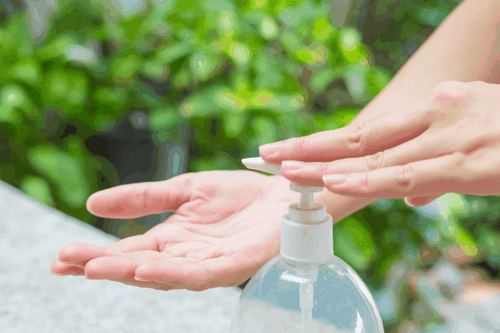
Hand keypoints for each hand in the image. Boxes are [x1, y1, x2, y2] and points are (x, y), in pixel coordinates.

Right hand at [50, 170, 298, 290]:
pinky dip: (171, 272)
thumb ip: (144, 198)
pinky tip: (146, 267)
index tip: (61, 256)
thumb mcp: (185, 190)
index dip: (95, 254)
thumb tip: (93, 203)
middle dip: (102, 266)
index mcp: (173, 239)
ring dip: (129, 272)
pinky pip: (198, 274)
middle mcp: (185, 256)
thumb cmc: (240, 195)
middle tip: (65, 262)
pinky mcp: (232, 265)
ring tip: (95, 267)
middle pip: (138, 266)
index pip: (127, 251)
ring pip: (162, 274)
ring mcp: (208, 263)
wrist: (283, 193)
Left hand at [259, 81, 499, 205]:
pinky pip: (406, 175)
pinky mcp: (469, 163)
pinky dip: (367, 180)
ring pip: (373, 156)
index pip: (370, 131)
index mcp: (437, 109)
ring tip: (283, 168)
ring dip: (324, 164)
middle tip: (265, 153)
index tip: (292, 150)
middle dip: (308, 146)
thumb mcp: (476, 144)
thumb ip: (437, 170)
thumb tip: (410, 195)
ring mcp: (451, 137)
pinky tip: (334, 182)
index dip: (328, 142)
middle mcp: (437, 115)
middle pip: (359, 136)